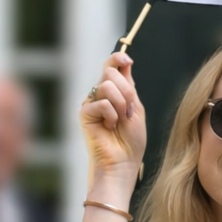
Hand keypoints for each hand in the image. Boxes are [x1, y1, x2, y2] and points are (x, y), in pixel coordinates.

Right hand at [79, 51, 145, 186]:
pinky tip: (109, 127)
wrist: (123, 162)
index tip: (127, 60)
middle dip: (126, 91)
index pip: (112, 66)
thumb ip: (129, 86)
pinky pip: (101, 102)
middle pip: (110, 73)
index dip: (118, 58)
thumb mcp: (136, 109)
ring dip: (120, 104)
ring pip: (106, 85)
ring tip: (119, 120)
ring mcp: (91, 102)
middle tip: (128, 111)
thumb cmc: (131, 140)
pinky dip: (111, 115)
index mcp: (114, 92)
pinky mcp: (84, 113)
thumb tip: (125, 62)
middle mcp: (100, 94)